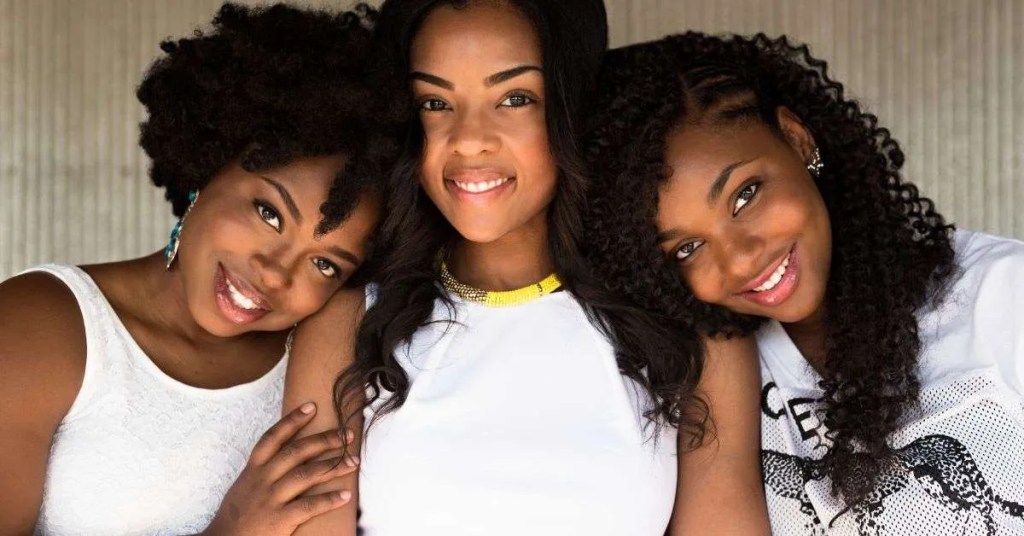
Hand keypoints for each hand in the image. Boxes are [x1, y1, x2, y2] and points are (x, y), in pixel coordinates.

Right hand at [203, 402, 357, 535]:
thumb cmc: (237, 515)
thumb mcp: (245, 486)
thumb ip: (264, 470)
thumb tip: (289, 454)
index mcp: (253, 470)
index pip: (273, 437)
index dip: (292, 420)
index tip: (312, 406)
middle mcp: (262, 480)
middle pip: (296, 452)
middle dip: (324, 441)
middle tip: (347, 435)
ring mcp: (270, 499)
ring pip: (306, 475)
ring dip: (333, 466)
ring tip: (354, 461)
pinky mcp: (279, 520)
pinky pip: (309, 506)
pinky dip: (329, 500)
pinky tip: (346, 495)